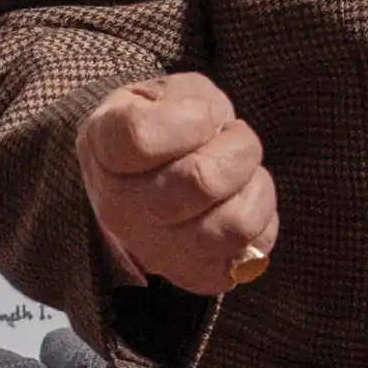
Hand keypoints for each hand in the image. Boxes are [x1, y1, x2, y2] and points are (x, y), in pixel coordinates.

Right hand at [76, 73, 279, 296]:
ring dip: (254, 185)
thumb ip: (189, 100)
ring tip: (242, 171)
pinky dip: (263, 219)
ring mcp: (157, 249)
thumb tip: (215, 130)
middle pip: (201, 181)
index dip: (191, 117)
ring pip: (235, 223)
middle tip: (234, 137)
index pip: (142, 137)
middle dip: (238, 147)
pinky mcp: (196, 275)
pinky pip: (255, 250)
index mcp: (104, 149)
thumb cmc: (162, 126)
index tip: (203, 115)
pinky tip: (240, 200)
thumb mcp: (165, 92)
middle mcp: (121, 208)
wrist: (146, 179)